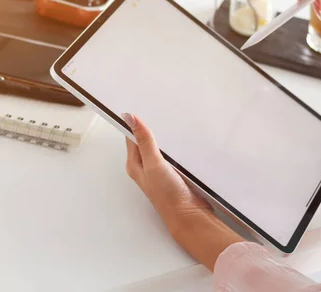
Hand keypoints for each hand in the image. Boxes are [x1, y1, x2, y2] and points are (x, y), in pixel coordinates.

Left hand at [122, 113, 211, 234]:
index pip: (130, 136)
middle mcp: (145, 166)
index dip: (133, 121)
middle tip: (157, 106)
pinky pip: (172, 153)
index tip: (139, 104)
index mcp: (135, 164)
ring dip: (165, 135)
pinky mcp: (174, 172)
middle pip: (144, 139)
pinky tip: (182, 138)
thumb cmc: (168, 195)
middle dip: (150, 125)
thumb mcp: (154, 164)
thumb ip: (144, 140)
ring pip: (160, 145)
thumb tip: (130, 118)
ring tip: (171, 118)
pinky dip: (175, 144)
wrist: (189, 215)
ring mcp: (160, 169)